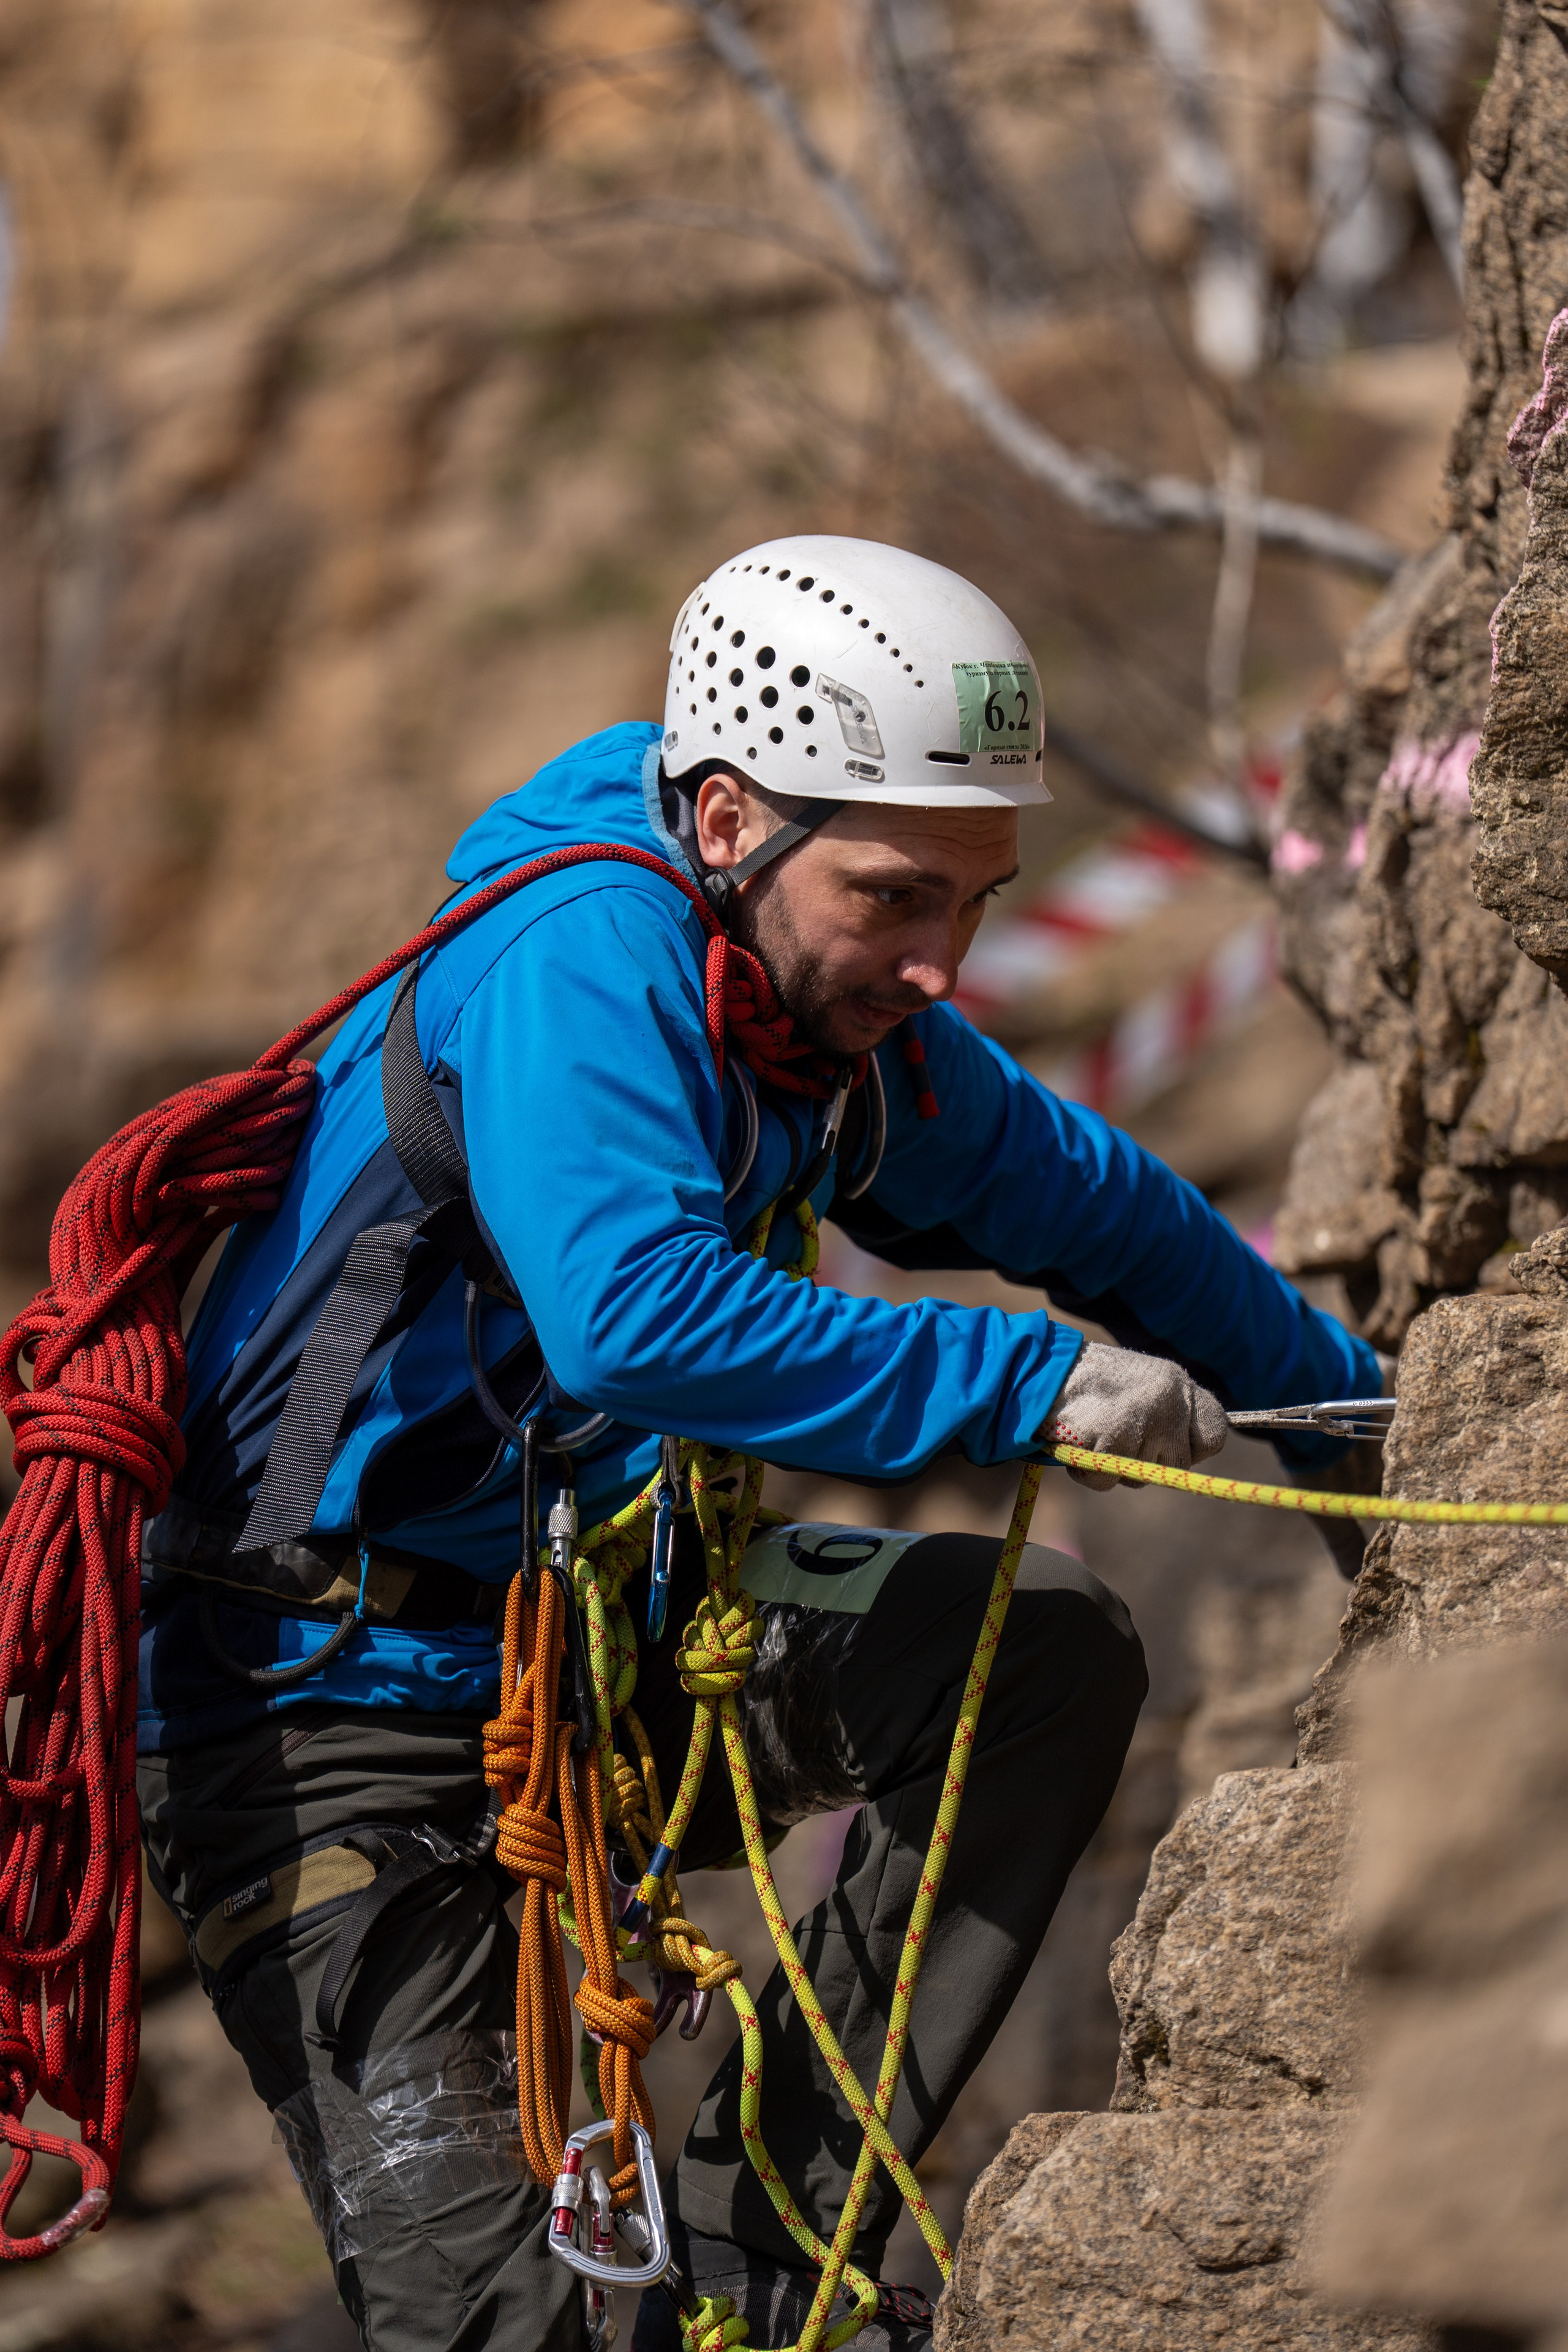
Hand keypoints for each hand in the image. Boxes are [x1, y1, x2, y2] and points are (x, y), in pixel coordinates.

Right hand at [1041, 1342, 1229, 1491]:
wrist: (1039, 1370)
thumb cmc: (1087, 1383)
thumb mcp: (1140, 1384)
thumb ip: (1167, 1413)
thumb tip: (1183, 1458)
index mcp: (1178, 1383)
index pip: (1215, 1435)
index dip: (1190, 1447)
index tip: (1167, 1443)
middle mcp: (1169, 1401)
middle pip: (1177, 1465)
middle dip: (1146, 1461)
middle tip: (1116, 1436)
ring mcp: (1143, 1421)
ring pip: (1141, 1477)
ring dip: (1114, 1467)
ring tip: (1093, 1433)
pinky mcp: (1112, 1441)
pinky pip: (1107, 1480)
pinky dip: (1088, 1472)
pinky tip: (1079, 1444)